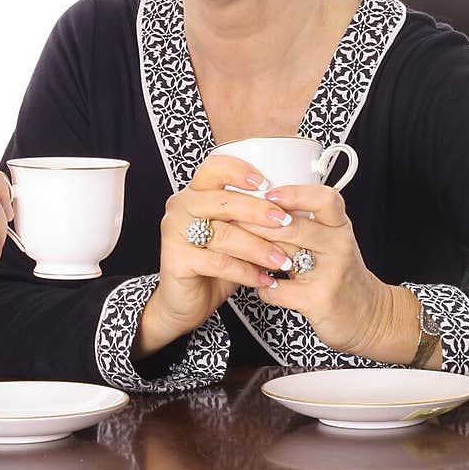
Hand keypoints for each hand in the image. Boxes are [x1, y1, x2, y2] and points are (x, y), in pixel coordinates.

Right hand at [134, 151, 299, 357]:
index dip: (239, 171)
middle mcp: (182, 206)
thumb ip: (251, 219)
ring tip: (282, 260)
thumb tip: (293, 209)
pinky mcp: (175, 259)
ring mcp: (175, 232)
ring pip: (223, 234)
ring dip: (258, 247)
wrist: (186, 301)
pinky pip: (218, 262)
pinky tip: (264, 279)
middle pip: (221, 200)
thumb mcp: (235, 235)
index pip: (213, 168)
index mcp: (196, 192)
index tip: (267, 184)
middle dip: (257, 210)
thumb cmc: (215, 264)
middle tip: (285, 221)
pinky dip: (245, 271)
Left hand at [247, 184, 398, 356]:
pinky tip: (260, 285)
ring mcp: (331, 274)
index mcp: (340, 226)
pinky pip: (279, 290)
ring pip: (282, 255)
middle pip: (294, 225)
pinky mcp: (319, 300)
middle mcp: (339, 246)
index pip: (325, 198)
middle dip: (258, 222)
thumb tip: (261, 202)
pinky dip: (263, 288)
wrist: (370, 317)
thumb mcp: (333, 241)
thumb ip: (306, 223)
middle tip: (233, 220)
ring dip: (254, 252)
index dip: (294, 193)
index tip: (268, 193)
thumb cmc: (342, 274)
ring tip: (238, 249)